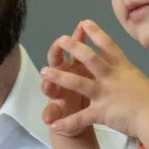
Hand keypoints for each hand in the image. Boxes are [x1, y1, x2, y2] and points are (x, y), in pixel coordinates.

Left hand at [40, 20, 148, 136]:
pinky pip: (80, 118)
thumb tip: (129, 79)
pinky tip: (53, 125)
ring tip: (44, 72)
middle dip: (74, 48)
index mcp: (124, 68)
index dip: (96, 33)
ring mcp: (105, 93)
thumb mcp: (142, 82)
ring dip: (59, 77)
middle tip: (61, 39)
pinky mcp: (102, 111)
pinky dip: (66, 122)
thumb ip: (130, 79)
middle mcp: (112, 77)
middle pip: (90, 58)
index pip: (108, 46)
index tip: (84, 22)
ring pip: (78, 83)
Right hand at [41, 22, 93, 136]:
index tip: (82, 26)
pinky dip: (49, 116)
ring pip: (50, 88)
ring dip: (48, 85)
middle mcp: (64, 78)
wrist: (85, 122)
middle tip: (59, 44)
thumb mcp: (94, 80)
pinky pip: (51, 114)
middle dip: (57, 53)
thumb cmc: (92, 97)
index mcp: (77, 68)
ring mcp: (59, 96)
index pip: (75, 48)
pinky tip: (48, 119)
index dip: (77, 37)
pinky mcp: (56, 113)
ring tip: (47, 85)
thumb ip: (92, 62)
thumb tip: (101, 42)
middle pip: (58, 62)